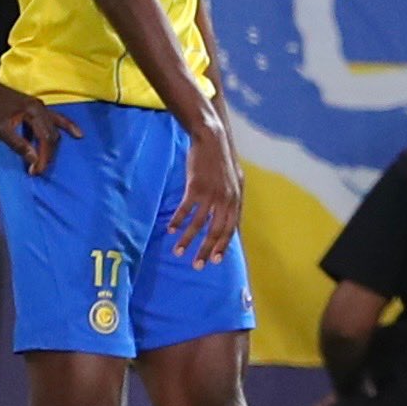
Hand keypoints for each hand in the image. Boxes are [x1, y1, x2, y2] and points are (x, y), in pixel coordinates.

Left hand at [0, 81, 79, 175]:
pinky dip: (64, 127)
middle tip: (40, 170)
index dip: (44, 157)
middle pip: (53, 135)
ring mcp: (40, 106)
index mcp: (33, 111)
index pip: (46, 138)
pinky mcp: (36, 107)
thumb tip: (34, 160)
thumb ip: (18, 144)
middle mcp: (41, 108)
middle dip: (48, 155)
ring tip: (52, 160)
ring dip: (54, 145)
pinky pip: (55, 119)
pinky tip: (76, 134)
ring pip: (55, 128)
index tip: (37, 171)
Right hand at [171, 117, 244, 264]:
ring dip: (187, 240)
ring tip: (178, 252)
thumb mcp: (235, 182)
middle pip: (215, 231)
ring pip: (198, 224)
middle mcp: (226, 200)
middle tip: (197, 265)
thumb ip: (233, 202)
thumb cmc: (222, 161)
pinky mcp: (195, 187)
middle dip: (206, 251)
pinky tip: (170, 230)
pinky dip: (177, 221)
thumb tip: (233, 224)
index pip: (230, 230)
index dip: (222, 247)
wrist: (212, 139)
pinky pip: (185, 210)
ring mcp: (210, 194)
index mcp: (236, 200)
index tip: (215, 261)